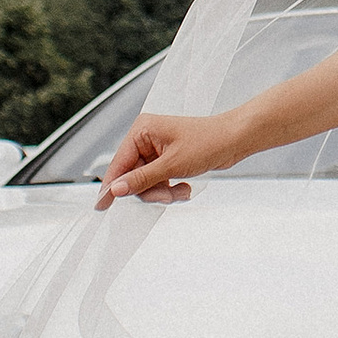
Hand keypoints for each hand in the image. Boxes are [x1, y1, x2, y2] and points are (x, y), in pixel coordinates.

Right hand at [96, 109, 244, 206]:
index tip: (102, 206)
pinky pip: (159, 182)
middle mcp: (147, 138)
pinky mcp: (167, 160)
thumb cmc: (208, 141)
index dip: (112, 186)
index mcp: (142, 130)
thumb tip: (116, 189)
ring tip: (181, 191)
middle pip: (132, 176)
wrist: (235, 140)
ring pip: (147, 183)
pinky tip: (185, 187)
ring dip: (163, 192)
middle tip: (167, 196)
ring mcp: (157, 150)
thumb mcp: (172, 165)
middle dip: (150, 190)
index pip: (118, 163)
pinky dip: (170, 189)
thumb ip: (142, 179)